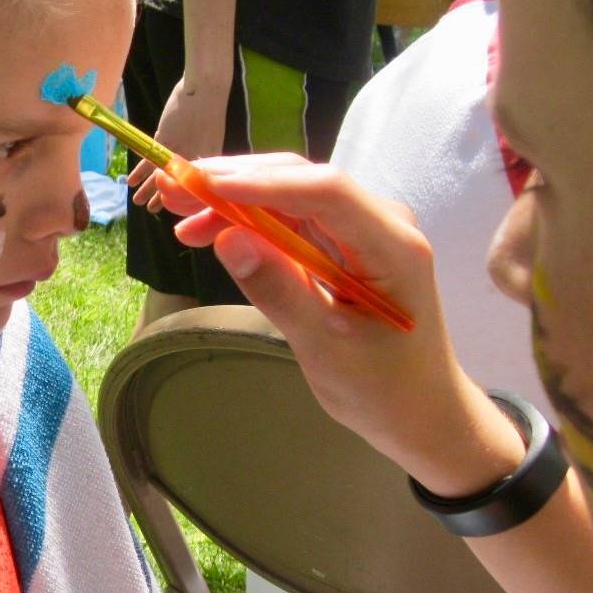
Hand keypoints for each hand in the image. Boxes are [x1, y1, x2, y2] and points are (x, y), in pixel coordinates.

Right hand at [129, 71, 230, 211]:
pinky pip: (150, 161)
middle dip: (163, 199)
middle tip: (153, 211)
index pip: (192, 185)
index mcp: (209, 160)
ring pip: (161, 176)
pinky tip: (131, 182)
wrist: (205, 88)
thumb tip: (187, 163)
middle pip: (176, 186)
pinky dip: (140, 171)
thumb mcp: (210, 133)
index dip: (180, 197)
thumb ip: (200, 150)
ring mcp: (180, 151)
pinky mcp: (166, 141)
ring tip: (138, 203)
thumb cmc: (209, 105)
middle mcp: (194, 160)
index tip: (172, 205)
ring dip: (147, 190)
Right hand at [156, 155, 523, 493]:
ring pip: (290, 193)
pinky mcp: (343, 244)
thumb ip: (279, 290)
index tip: (201, 186)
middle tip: (171, 188)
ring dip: (233, 197)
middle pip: (302, 181)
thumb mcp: (325, 348)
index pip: (324, 192)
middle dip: (234, 181)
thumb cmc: (383, 389)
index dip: (260, 183)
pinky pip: (291, 218)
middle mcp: (381, 223)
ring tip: (176, 210)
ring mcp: (361, 231)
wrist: (421, 412)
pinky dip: (248, 220)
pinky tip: (208, 230)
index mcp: (392, 246)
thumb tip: (227, 239)